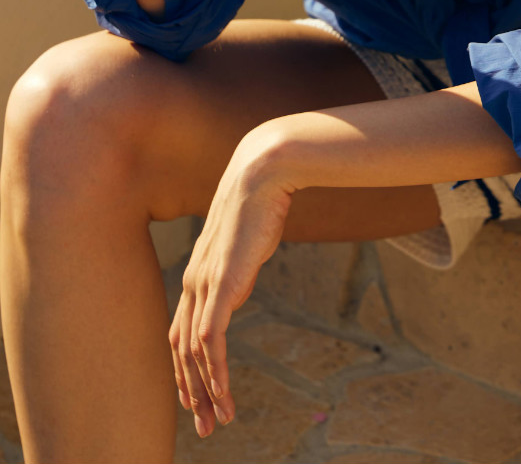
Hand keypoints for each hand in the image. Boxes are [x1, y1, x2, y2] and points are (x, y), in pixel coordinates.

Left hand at [168, 129, 292, 437]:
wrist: (261, 175)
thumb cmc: (260, 203)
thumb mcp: (246, 244)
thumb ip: (237, 267)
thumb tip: (239, 282)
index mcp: (197, 275)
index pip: (181, 333)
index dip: (185, 369)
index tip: (198, 397)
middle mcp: (192, 284)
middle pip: (180, 351)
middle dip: (191, 392)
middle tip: (205, 425)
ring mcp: (203, 286)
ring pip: (193, 354)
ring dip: (206, 392)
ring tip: (221, 420)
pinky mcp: (221, 287)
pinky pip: (211, 343)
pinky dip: (216, 374)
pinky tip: (226, 395)